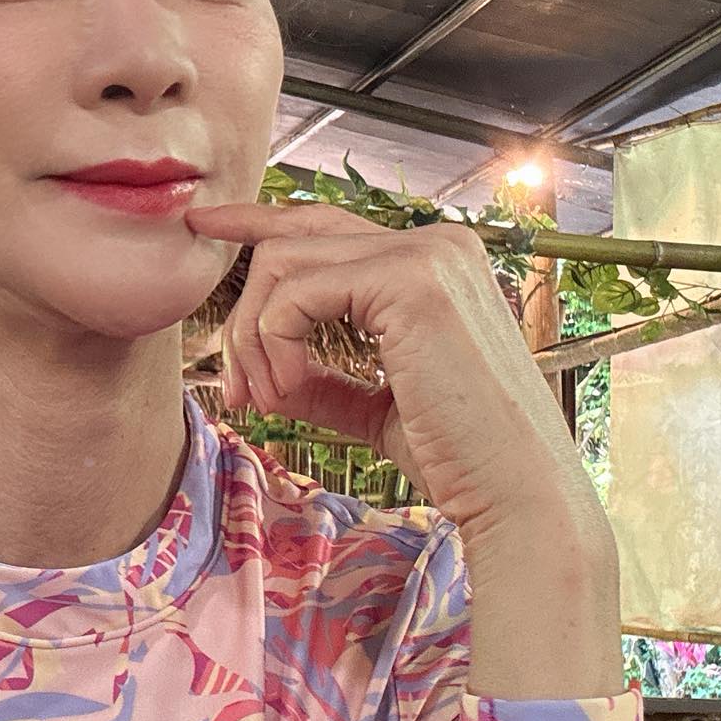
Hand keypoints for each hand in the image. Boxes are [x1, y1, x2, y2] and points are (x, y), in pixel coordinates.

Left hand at [184, 198, 604, 545]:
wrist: (515, 495)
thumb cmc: (460, 459)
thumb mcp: (377, 407)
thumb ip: (323, 377)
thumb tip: (261, 369)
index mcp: (437, 263)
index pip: (326, 226)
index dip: (258, 224)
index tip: (204, 229)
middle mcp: (438, 243)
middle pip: (294, 244)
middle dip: (245, 317)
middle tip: (236, 388)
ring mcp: (429, 255)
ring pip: (284, 263)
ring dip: (253, 339)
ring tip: (265, 399)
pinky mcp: (412, 282)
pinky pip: (296, 293)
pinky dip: (273, 345)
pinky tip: (288, 393)